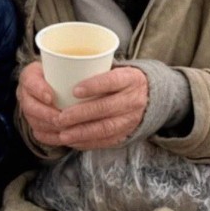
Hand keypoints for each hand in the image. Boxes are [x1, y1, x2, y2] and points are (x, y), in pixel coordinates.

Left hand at [18, 63, 147, 149]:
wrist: (149, 97)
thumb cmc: (121, 81)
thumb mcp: (116, 69)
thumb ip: (94, 70)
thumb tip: (60, 68)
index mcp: (130, 79)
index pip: (112, 81)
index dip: (94, 85)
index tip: (74, 90)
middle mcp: (133, 99)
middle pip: (106, 108)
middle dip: (81, 114)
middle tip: (60, 117)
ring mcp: (131, 119)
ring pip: (105, 128)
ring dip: (82, 132)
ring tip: (63, 134)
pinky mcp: (126, 134)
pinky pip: (106, 141)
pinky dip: (87, 142)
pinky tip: (72, 141)